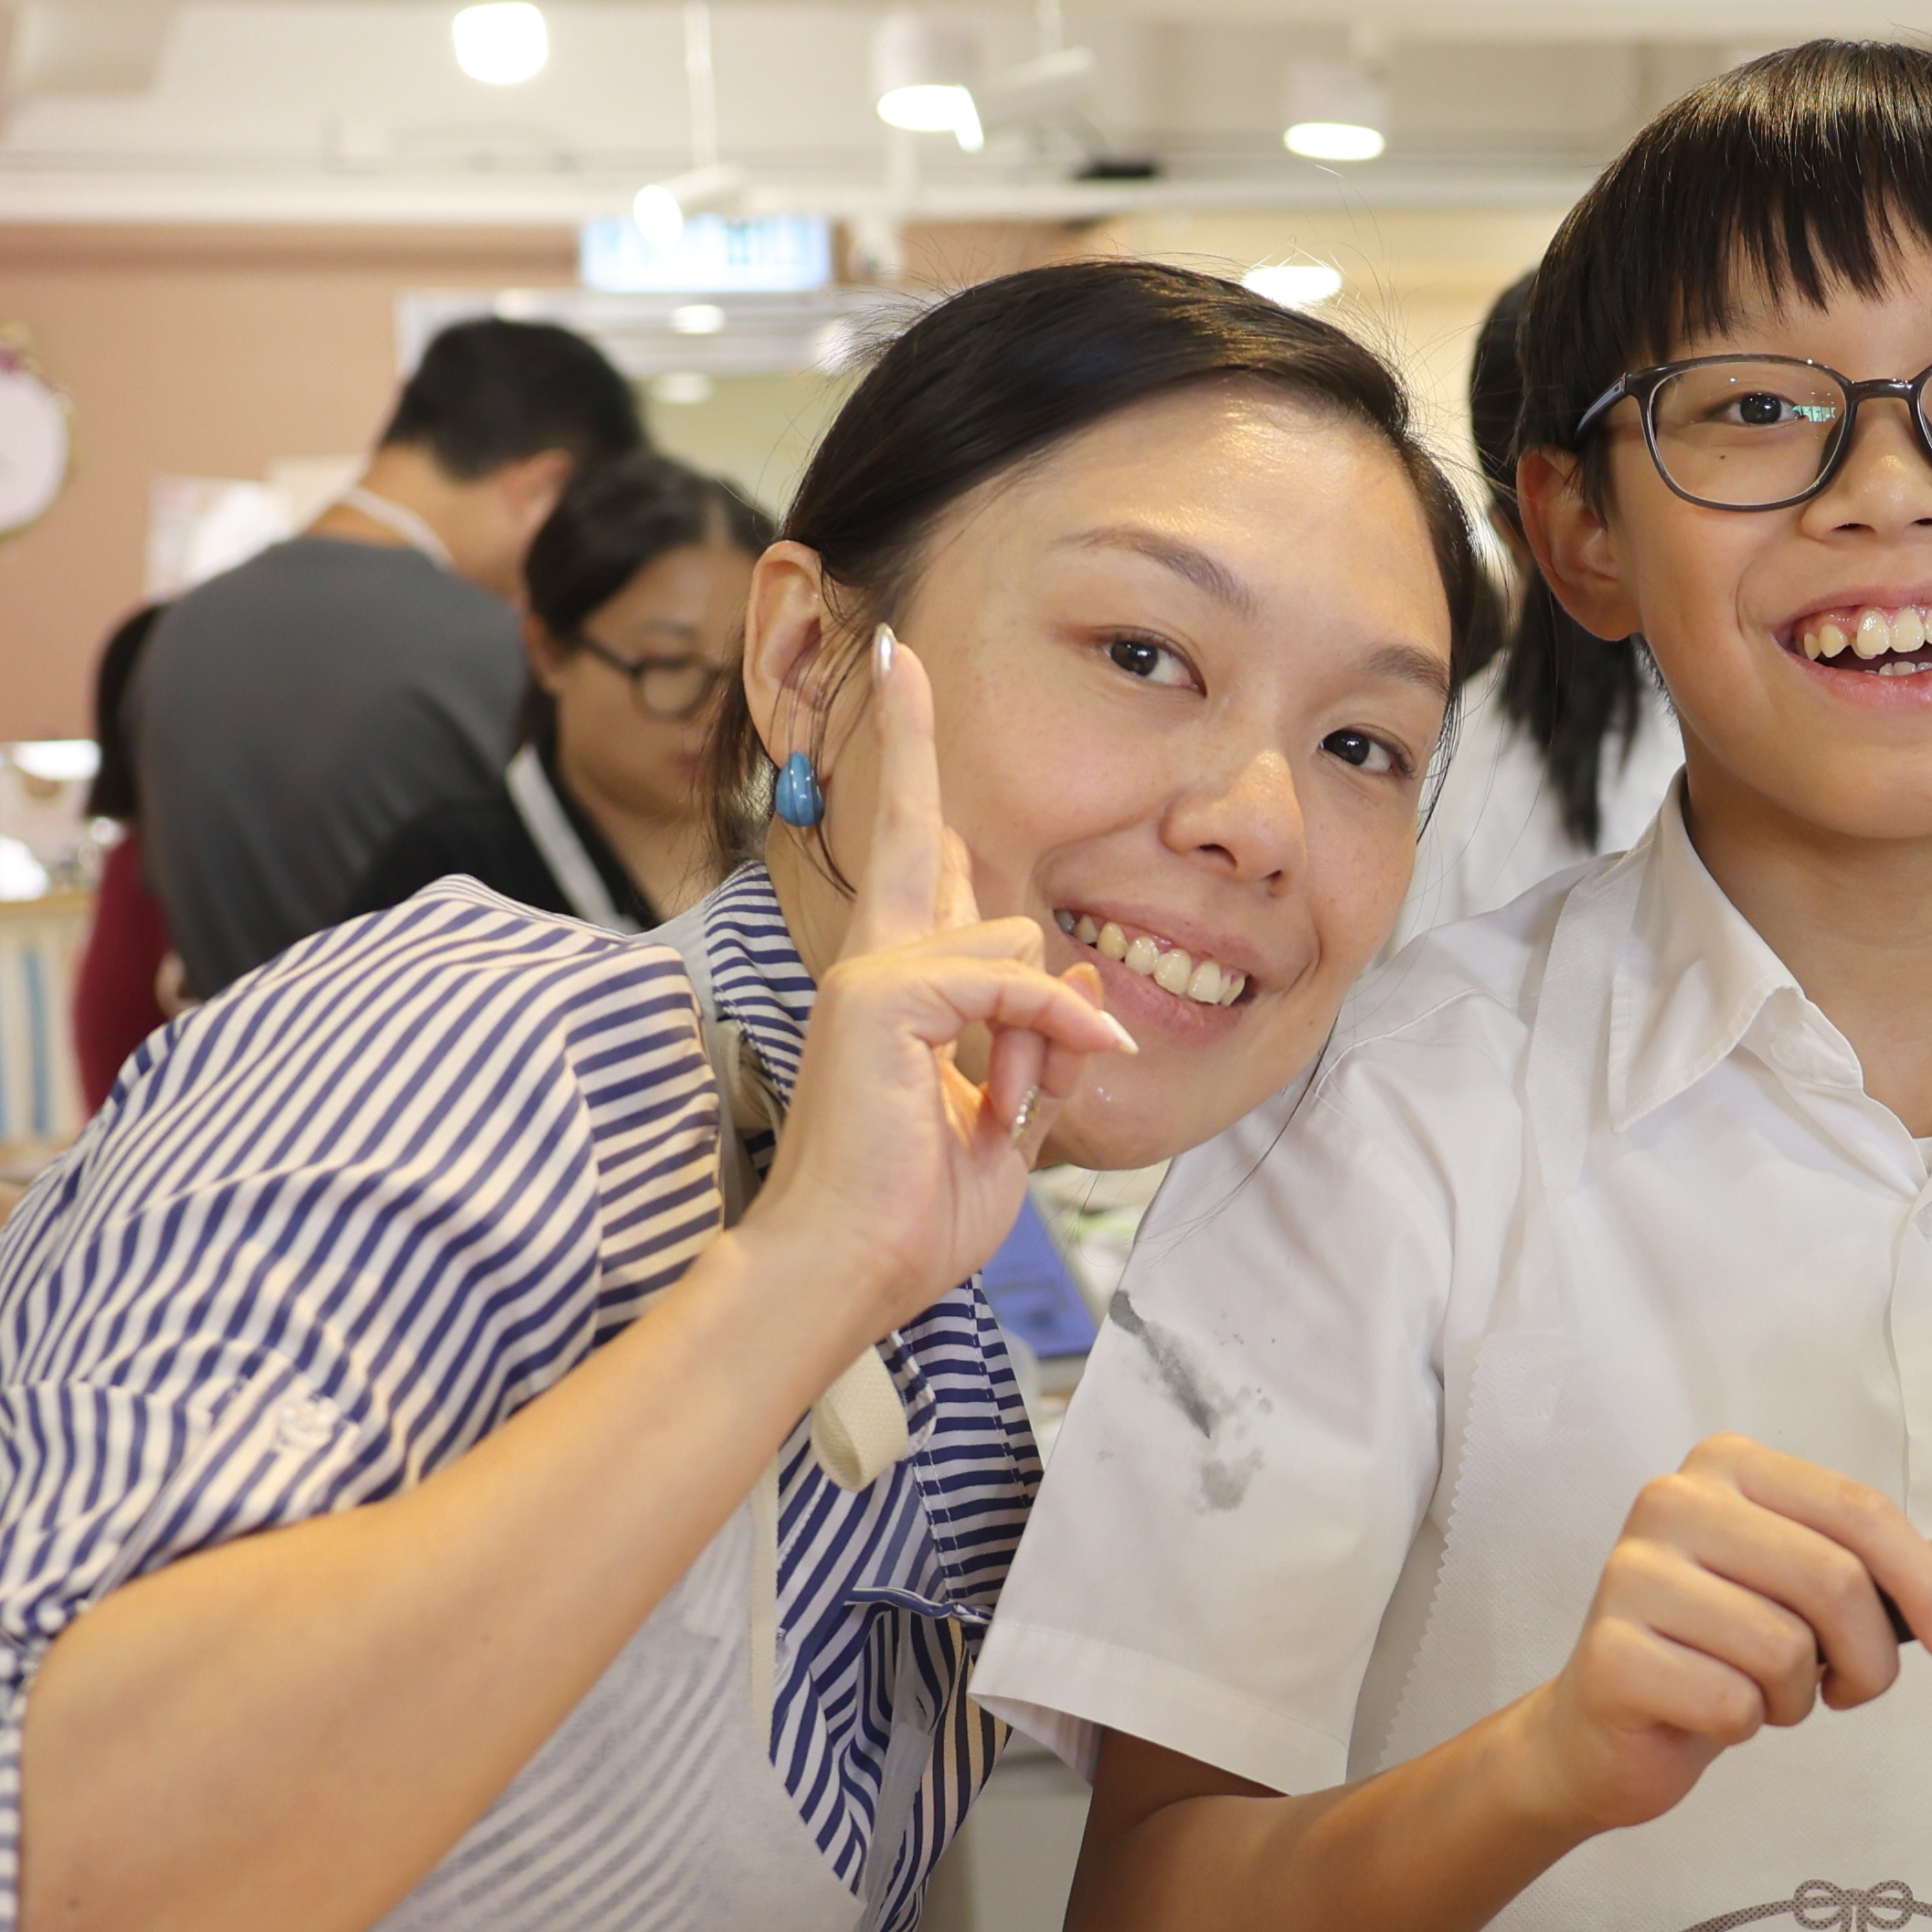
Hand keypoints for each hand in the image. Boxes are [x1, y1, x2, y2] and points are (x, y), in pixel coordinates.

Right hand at [756, 626, 1132, 1338]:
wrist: (845, 1271)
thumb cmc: (909, 1214)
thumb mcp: (1005, 1125)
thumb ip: (1039, 1048)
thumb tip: (1083, 982)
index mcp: (899, 984)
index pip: (920, 856)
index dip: (914, 762)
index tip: (901, 668)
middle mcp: (877, 961)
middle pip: (926, 835)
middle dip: (919, 756)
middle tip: (903, 660)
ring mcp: (872, 973)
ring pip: (1011, 936)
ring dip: (1046, 1020)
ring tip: (1020, 1098)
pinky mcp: (882, 998)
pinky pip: (1012, 979)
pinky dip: (1056, 1025)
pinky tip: (1086, 1062)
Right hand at [1509, 1435, 1931, 1837]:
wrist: (1606, 1726)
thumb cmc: (1716, 1647)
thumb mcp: (1808, 1590)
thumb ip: (1896, 1564)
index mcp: (1728, 1466)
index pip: (1859, 1509)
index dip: (1925, 1582)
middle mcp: (1673, 1501)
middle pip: (1833, 1580)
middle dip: (1868, 1658)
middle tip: (1848, 1686)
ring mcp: (1632, 1573)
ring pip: (1785, 1647)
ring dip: (1795, 1696)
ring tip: (1760, 1691)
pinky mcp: (1611, 1652)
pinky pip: (1732, 1702)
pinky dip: (1743, 1726)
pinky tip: (1710, 1712)